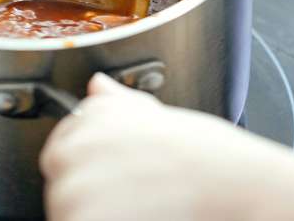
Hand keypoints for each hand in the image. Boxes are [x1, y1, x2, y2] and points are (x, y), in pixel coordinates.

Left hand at [40, 73, 293, 220]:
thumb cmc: (204, 154)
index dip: (87, 165)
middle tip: (135, 194)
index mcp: (89, 119)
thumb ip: (118, 102)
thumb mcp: (157, 115)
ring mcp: (75, 191)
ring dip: (96, 214)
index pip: (59, 151)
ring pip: (67, 214)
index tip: (113, 174)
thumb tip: (96, 84)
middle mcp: (75, 149)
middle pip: (61, 186)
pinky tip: (137, 217)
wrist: (234, 184)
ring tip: (141, 208)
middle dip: (90, 193)